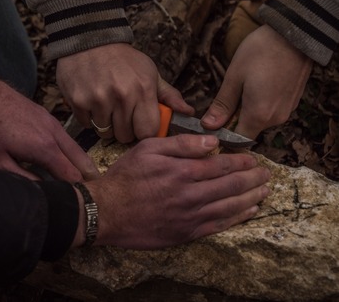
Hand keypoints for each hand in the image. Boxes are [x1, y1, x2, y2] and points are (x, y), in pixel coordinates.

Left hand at [0, 65, 97, 180]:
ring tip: (85, 173)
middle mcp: (55, 134)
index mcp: (45, 148)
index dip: (79, 188)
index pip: (71, 173)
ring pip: (74, 145)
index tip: (84, 198)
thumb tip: (45, 191)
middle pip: (80, 158)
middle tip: (98, 186)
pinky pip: (65, 136)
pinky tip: (65, 154)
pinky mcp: (46, 115)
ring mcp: (52, 121)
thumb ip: (23, 179)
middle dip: (89, 174)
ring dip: (81, 160)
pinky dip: (70, 148)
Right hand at [56, 43, 193, 142]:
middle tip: (122, 114)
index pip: (148, 132)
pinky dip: (91, 118)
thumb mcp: (150, 72)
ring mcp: (98, 99)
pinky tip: (93, 102)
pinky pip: (87, 125)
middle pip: (125, 136)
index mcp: (143, 90)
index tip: (141, 127)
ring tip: (107, 106)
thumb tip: (188, 112)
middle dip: (125, 129)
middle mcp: (121, 96)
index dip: (144, 133)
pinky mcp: (78, 101)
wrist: (89, 39)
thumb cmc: (124, 59)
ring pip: (105, 133)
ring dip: (107, 124)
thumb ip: (169, 95)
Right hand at [84, 134, 269, 249]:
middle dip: (252, 179)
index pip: (221, 165)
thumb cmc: (127, 177)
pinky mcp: (186, 233)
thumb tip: (211, 141)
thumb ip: (181, 144)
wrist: (108, 212)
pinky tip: (249, 213)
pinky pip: (218, 226)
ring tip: (264, 192)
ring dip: (251, 198)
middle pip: (231, 186)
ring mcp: (190, 216)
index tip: (253, 159)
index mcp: (183, 172)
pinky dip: (237, 219)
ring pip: (230, 207)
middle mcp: (191, 195)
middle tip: (266, 175)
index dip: (240, 162)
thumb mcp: (148, 149)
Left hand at [201, 25, 312, 138]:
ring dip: (247, 111)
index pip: (238, 141)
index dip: (224, 135)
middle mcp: (275, 119)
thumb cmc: (260, 52)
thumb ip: (222, 105)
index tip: (214, 122)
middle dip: (234, 120)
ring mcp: (287, 111)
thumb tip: (208, 126)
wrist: (296, 32)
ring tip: (242, 87)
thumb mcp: (234, 77)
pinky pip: (271, 111)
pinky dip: (260, 104)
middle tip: (227, 97)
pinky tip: (257, 85)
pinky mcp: (293, 102)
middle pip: (249, 130)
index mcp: (258, 115)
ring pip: (260, 120)